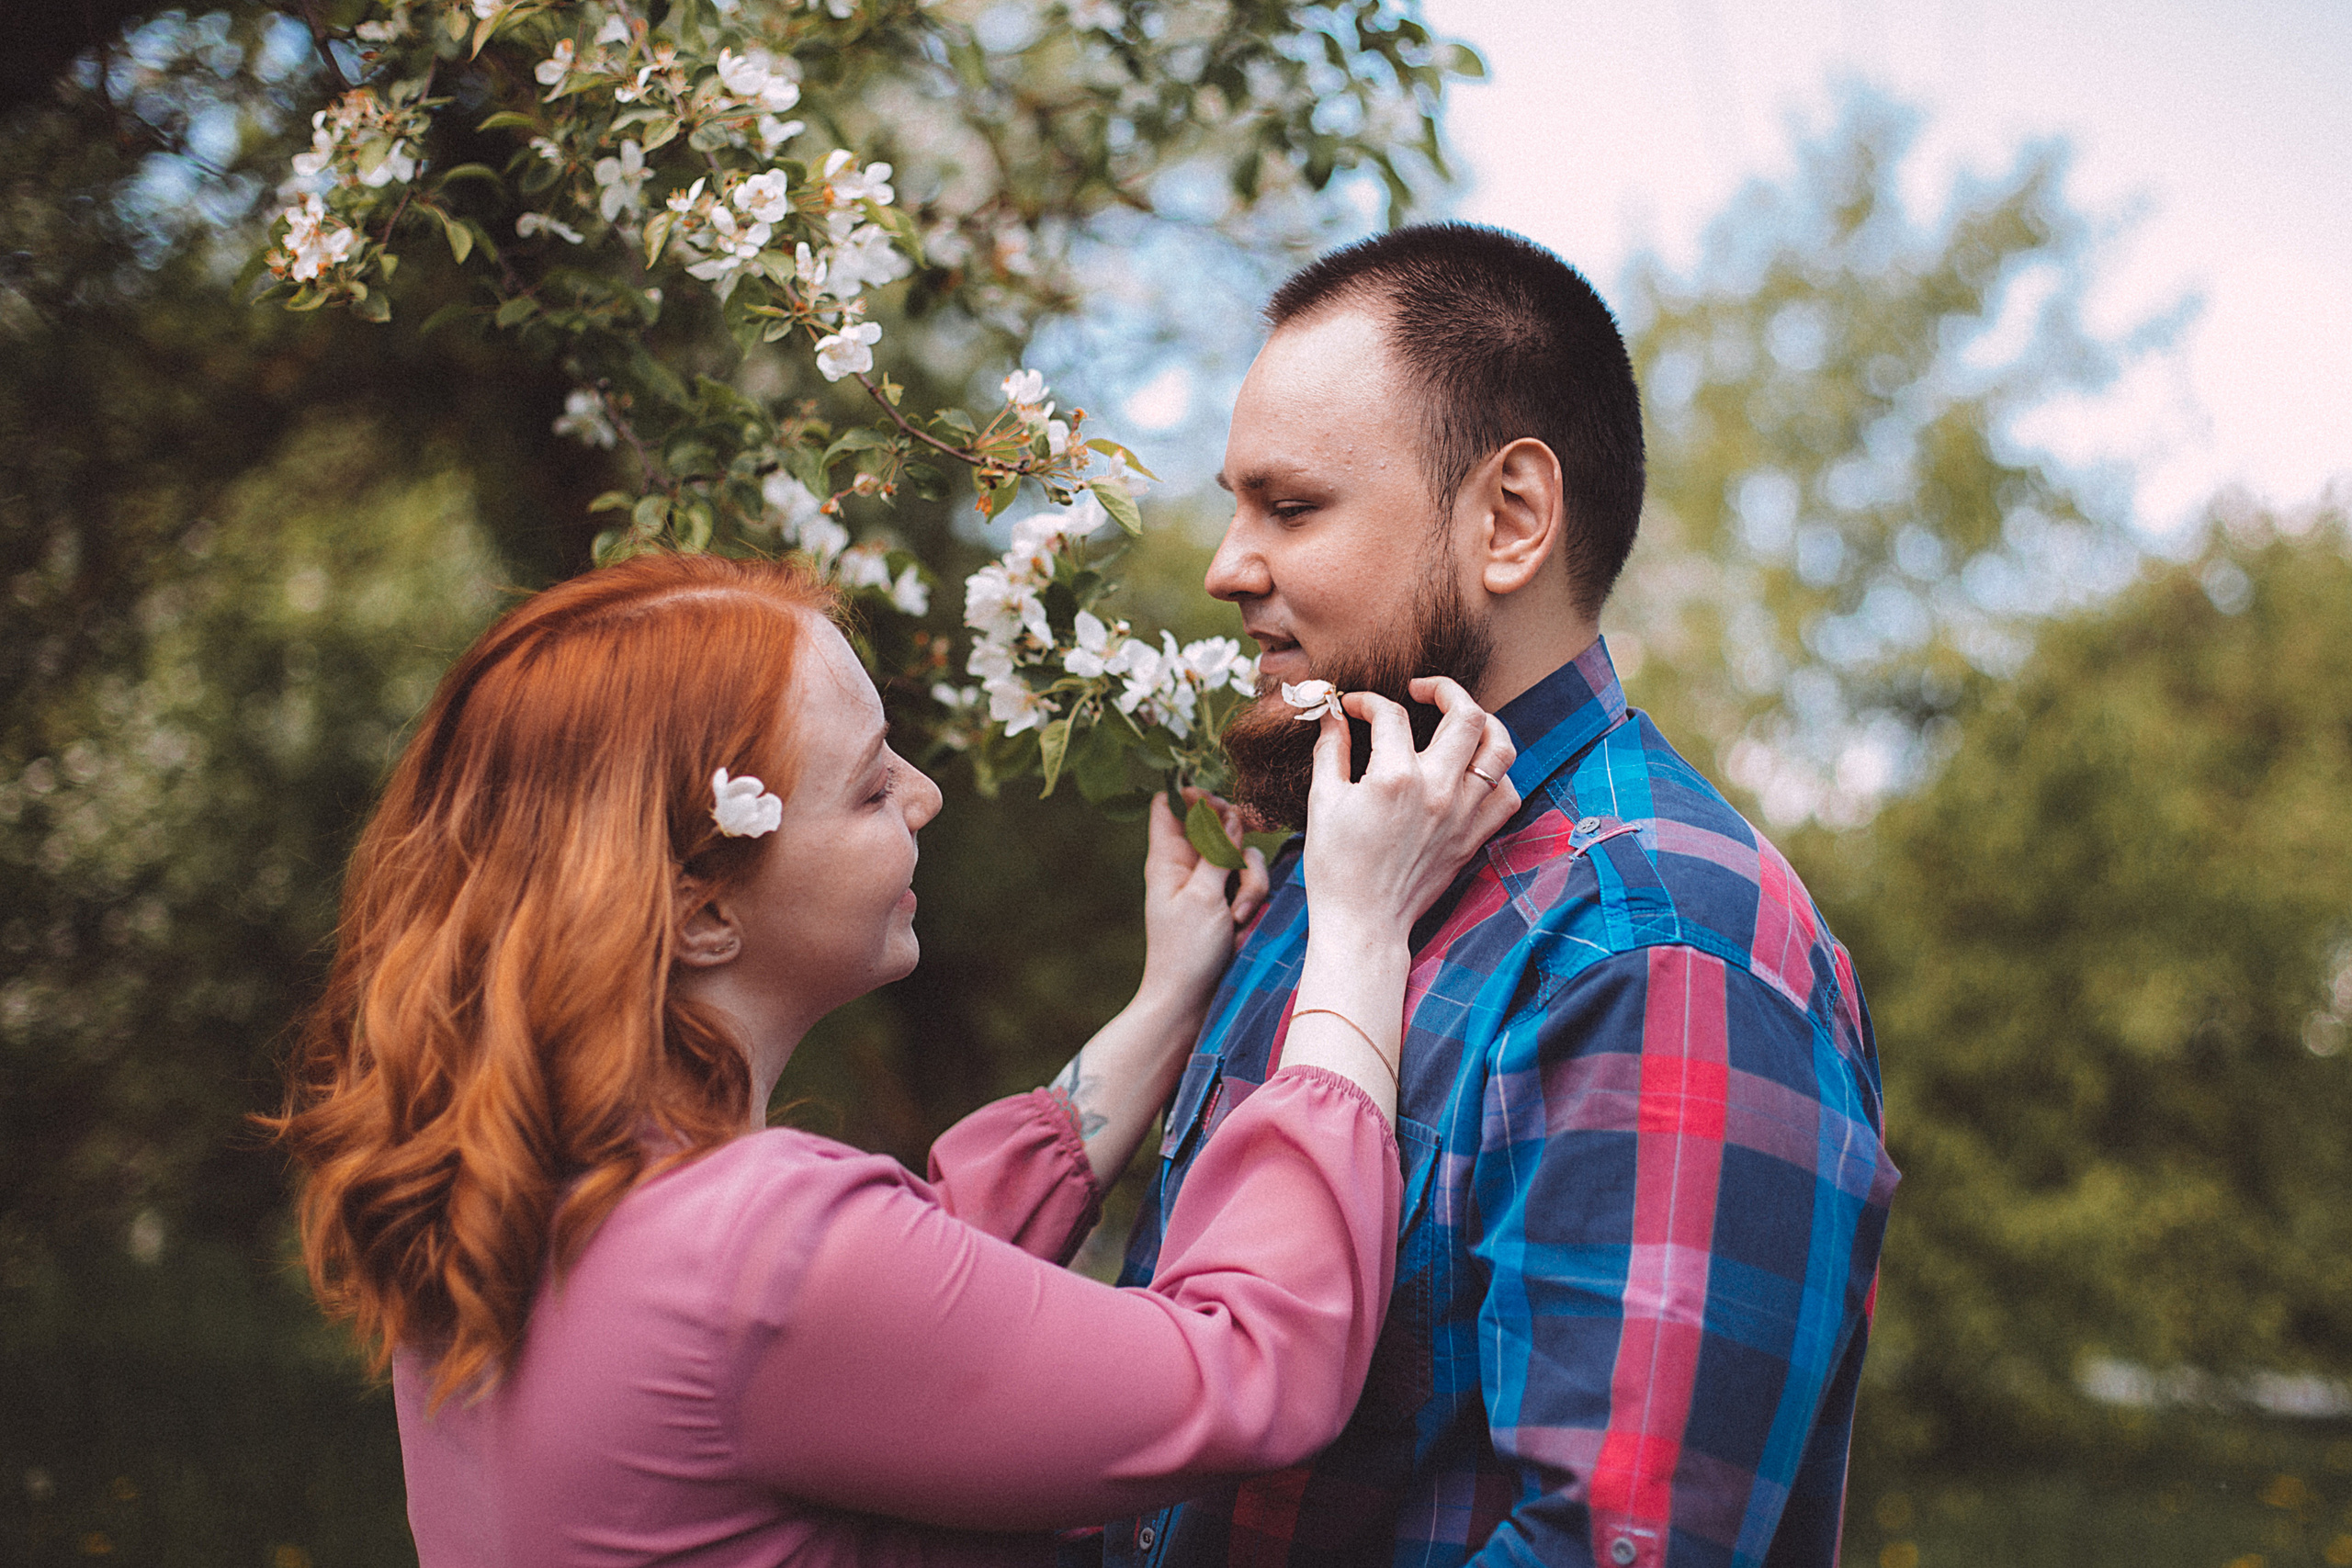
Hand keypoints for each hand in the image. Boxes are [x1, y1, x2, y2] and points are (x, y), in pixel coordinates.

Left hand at [1137, 788, 1270, 1008]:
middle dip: (1235, 841)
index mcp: (1167, 857)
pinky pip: (1251, 882)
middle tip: (1233, 864)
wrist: (1192, 999)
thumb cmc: (1186, 951)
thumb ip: (1218, 852)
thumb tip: (1229, 814)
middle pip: (1217, 824)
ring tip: (1235, 916)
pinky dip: (1252, 899)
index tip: (1216, 805)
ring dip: (1247, 881)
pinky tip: (1241, 925)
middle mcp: (1189, 864)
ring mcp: (1211, 883)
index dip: (1192, 795)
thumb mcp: (1202, 897)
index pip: (1170, 805)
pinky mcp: (1230, 900)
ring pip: (1242, 854)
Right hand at [1300, 677, 1518, 941]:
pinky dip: (1498, 773)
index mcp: (1394, 778)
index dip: (1366, 702)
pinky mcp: (1474, 836)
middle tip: (1421, 689)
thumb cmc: (1336, 867)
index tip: (1352, 707)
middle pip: (1465, 714)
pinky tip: (1474, 768)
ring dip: (1484, 722)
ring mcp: (1463, 814)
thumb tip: (1331, 713)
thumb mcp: (1323, 801)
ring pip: (1500, 747)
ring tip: (1462, 718)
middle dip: (1444, 688)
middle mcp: (1438, 790)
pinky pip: (1507, 793)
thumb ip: (1330, 750)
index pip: (1390, 715)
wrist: (1364, 922)